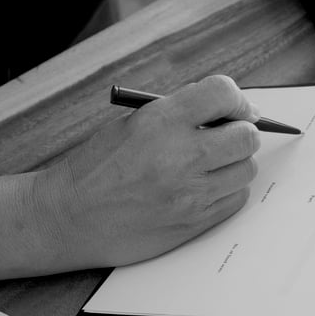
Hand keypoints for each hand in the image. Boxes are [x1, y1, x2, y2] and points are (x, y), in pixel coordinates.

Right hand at [0, 75, 260, 285]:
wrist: (67, 217)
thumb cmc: (95, 167)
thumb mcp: (133, 123)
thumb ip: (178, 113)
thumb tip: (225, 110)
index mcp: (162, 121)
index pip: (223, 93)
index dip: (235, 99)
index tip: (234, 108)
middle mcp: (182, 155)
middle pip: (247, 135)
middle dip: (240, 132)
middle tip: (227, 136)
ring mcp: (191, 193)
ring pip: (246, 169)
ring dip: (235, 163)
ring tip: (210, 164)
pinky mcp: (194, 222)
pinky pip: (236, 200)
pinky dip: (228, 191)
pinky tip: (205, 187)